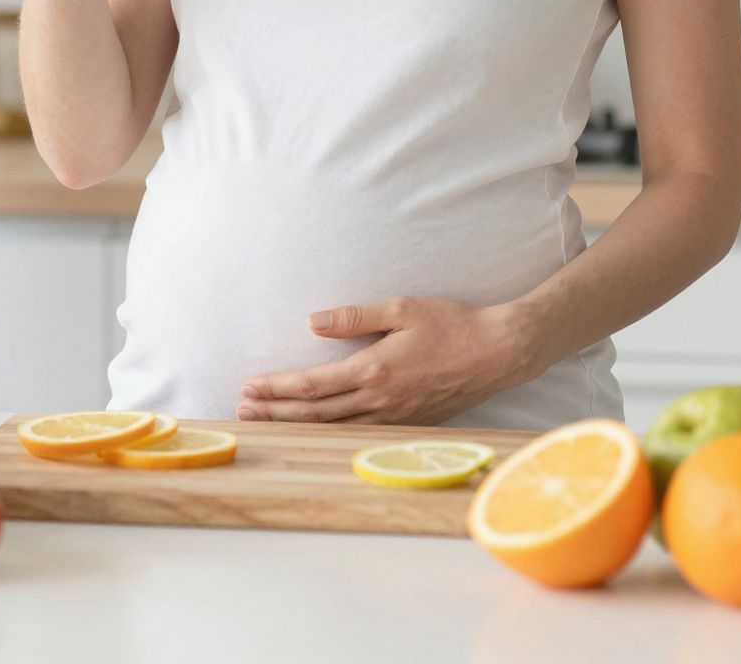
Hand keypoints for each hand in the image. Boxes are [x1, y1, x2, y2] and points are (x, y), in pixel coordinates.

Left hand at [237, 297, 531, 425]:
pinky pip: (357, 433)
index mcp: (374, 369)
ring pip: (333, 428)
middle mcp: (379, 400)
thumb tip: (312, 323)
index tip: (249, 386)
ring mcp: (393, 417)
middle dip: (275, 412)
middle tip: (243, 411)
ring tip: (266, 421)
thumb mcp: (402, 308)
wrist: (498, 352)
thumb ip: (355, 317)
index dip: (277, 388)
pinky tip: (313, 429)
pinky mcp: (407, 423)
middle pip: (315, 413)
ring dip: (295, 425)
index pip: (312, 385)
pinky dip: (327, 433)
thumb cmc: (452, 324)